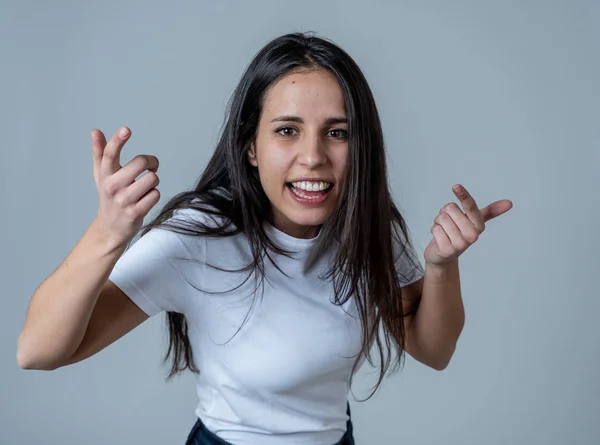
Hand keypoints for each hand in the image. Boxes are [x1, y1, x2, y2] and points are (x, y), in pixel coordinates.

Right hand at [92, 127, 160, 249]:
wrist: (110, 228)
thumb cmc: (109, 197)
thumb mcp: (101, 175)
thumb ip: (100, 153)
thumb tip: (95, 131)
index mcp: (104, 175)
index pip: (110, 154)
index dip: (118, 140)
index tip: (126, 129)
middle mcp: (112, 186)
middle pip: (140, 163)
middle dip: (151, 162)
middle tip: (152, 166)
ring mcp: (124, 200)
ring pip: (152, 179)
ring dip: (153, 181)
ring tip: (145, 187)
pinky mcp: (135, 212)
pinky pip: (155, 195)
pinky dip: (154, 195)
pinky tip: (145, 200)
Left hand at [423, 184, 512, 266]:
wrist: (444, 255)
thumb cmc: (459, 233)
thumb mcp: (474, 221)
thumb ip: (491, 211)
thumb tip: (510, 203)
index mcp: (479, 225)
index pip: (470, 206)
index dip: (463, 195)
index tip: (456, 186)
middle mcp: (472, 235)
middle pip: (450, 208)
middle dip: (445, 212)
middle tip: (449, 223)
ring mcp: (460, 244)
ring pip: (441, 218)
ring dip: (438, 222)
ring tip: (444, 231)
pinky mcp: (447, 250)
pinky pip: (435, 229)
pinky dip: (434, 230)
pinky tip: (439, 238)